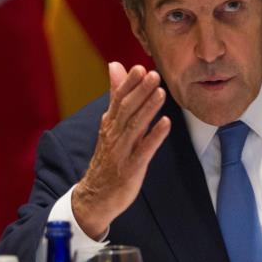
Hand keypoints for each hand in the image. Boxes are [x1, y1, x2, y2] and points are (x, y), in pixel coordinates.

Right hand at [71, 62, 170, 239]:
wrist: (96, 196)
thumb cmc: (109, 156)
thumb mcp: (111, 123)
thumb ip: (116, 94)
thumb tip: (116, 65)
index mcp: (110, 124)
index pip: (118, 99)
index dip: (128, 84)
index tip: (139, 67)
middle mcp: (114, 135)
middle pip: (126, 110)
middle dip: (139, 92)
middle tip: (153, 74)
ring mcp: (121, 152)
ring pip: (134, 127)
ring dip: (148, 110)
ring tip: (161, 93)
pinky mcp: (130, 168)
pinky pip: (143, 150)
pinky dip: (154, 137)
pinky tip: (166, 124)